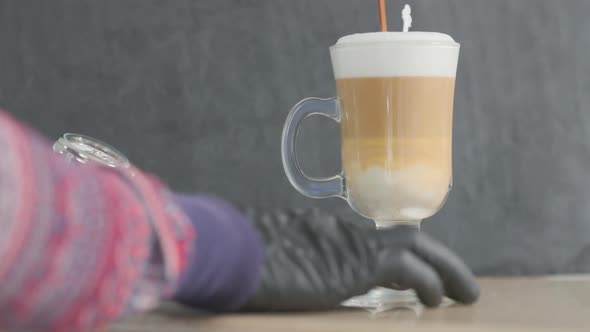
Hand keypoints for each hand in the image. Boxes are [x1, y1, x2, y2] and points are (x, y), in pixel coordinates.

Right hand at [241, 208, 478, 310]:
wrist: (229, 252)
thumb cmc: (237, 259)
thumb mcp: (265, 260)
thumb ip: (285, 261)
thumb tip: (281, 271)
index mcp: (324, 232)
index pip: (374, 240)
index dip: (402, 256)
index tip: (416, 271)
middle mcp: (343, 233)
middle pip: (405, 236)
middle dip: (437, 258)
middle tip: (459, 282)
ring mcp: (350, 245)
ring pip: (415, 248)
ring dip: (445, 270)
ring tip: (464, 294)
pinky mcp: (355, 264)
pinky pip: (407, 269)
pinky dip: (427, 282)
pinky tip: (436, 300)